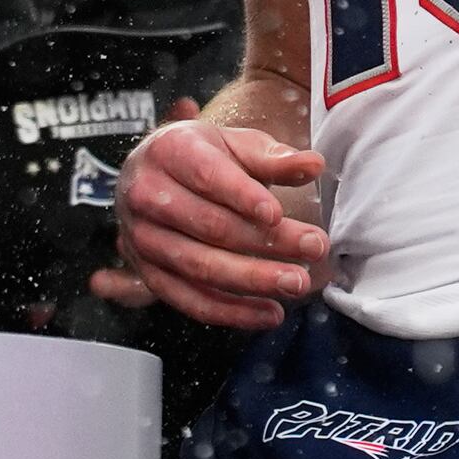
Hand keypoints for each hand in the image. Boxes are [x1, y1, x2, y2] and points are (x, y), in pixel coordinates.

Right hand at [109, 120, 331, 330]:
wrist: (147, 176)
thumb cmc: (199, 157)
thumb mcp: (234, 145)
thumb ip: (273, 158)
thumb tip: (314, 164)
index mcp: (170, 151)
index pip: (208, 175)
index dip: (243, 196)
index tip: (277, 214)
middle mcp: (148, 196)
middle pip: (211, 225)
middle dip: (266, 241)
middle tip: (313, 247)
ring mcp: (144, 239)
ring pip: (200, 266)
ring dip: (252, 280)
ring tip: (295, 283)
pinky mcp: (148, 274)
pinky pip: (189, 300)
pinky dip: (231, 312)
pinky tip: (269, 313)